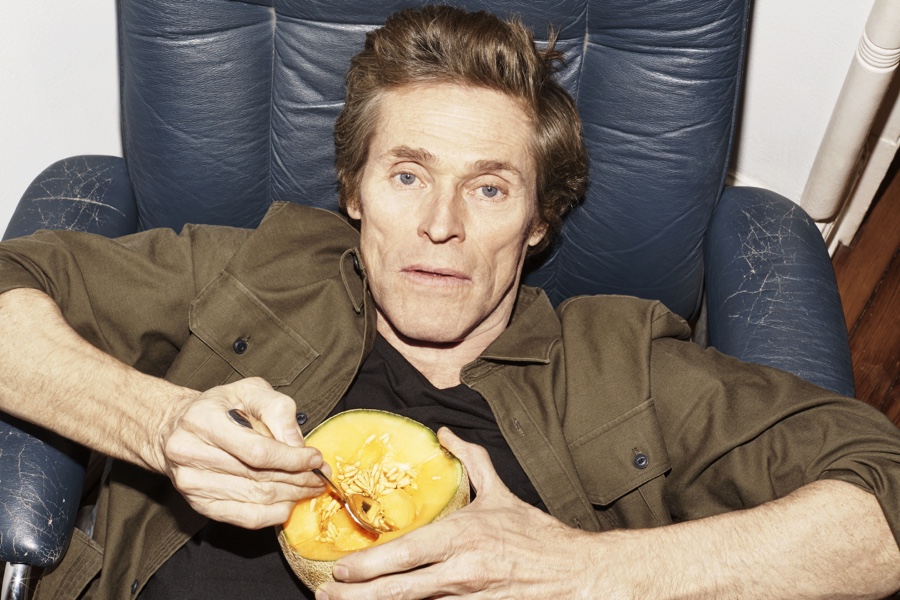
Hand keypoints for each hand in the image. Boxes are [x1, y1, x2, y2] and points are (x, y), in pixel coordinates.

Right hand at [153, 377, 324, 527]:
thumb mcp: (249, 390)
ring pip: (255, 498)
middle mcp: (190, 453)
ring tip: (311, 488)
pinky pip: (243, 517)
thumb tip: (298, 443)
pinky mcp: (198, 504)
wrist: (175, 427)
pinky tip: (289, 504)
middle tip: (321, 477)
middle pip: (258, 476)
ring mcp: (192, 483)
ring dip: (291, 496)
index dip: (292, 458)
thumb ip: (277, 409)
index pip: (256, 450)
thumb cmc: (220, 407)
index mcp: (202, 420)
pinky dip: (272, 514)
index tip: (315, 458)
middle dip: (298, 478)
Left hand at [316, 428, 605, 598]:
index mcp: (462, 536)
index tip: (339, 570)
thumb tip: (444, 431)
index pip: (405, 554)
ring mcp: (469, 599)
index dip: (368, 566)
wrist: (575, 573)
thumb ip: (470, 459)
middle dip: (358, 597)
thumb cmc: (536, 535)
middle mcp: (461, 571)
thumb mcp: (500, 493)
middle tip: (328, 597)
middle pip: (399, 590)